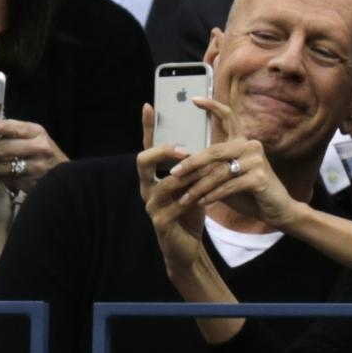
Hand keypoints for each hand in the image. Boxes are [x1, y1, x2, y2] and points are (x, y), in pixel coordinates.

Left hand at [0, 119, 69, 190]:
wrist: (62, 175)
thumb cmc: (44, 151)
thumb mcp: (35, 135)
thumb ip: (15, 130)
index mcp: (38, 133)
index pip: (19, 128)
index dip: (4, 128)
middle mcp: (38, 149)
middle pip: (5, 147)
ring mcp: (34, 168)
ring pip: (1, 165)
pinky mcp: (27, 183)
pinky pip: (2, 178)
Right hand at [139, 103, 245, 342]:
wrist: (187, 247)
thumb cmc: (190, 212)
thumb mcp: (193, 184)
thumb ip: (194, 165)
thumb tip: (208, 137)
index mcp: (154, 176)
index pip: (148, 147)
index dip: (147, 127)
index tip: (149, 105)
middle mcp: (147, 188)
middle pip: (143, 161)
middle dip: (163, 150)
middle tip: (185, 148)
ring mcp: (151, 206)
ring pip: (164, 182)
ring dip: (187, 174)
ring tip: (206, 169)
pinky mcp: (161, 222)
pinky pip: (175, 204)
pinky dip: (192, 197)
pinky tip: (206, 193)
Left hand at [168, 97, 305, 230]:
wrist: (278, 210)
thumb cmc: (251, 193)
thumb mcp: (229, 178)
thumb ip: (212, 169)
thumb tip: (183, 167)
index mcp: (243, 142)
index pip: (228, 117)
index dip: (212, 107)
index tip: (194, 99)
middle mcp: (251, 146)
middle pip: (214, 151)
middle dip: (191, 164)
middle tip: (174, 173)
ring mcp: (256, 161)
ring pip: (219, 172)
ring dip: (199, 187)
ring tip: (185, 198)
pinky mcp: (259, 178)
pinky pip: (228, 186)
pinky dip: (213, 196)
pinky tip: (202, 203)